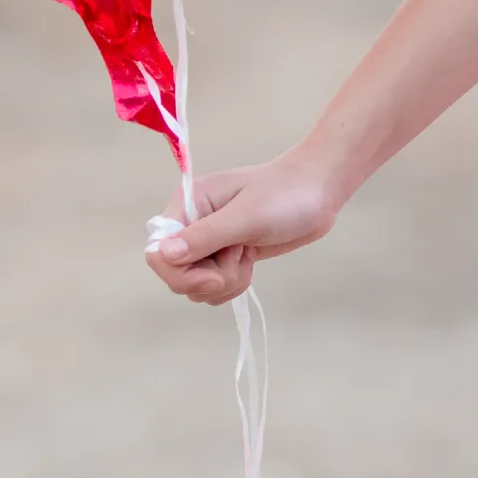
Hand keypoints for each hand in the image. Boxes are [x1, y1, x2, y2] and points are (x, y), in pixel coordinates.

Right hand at [145, 153, 344, 306]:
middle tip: (240, 259)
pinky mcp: (225, 256)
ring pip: (196, 285)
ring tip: (247, 256)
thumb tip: (161, 254)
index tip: (213, 276)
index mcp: (188, 205)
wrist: (320, 191)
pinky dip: (232, 283)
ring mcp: (209, 242)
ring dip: (224, 281)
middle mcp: (192, 224)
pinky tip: (250, 262)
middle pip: (176, 275)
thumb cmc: (288, 195)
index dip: (180, 273)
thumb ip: (206, 236)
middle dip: (209, 278)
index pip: (158, 253)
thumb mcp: (248, 216)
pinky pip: (213, 286)